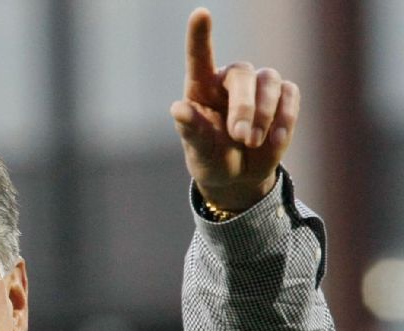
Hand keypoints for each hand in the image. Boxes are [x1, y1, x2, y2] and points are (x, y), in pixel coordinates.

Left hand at [170, 7, 298, 211]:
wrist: (239, 177)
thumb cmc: (211, 158)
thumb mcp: (198, 150)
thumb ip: (191, 129)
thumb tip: (178, 108)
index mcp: (201, 88)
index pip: (199, 57)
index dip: (199, 35)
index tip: (200, 13)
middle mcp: (230, 80)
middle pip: (243, 74)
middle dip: (245, 107)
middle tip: (242, 137)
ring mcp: (258, 86)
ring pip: (270, 80)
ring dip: (264, 114)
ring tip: (253, 143)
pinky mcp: (283, 97)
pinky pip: (290, 95)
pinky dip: (284, 119)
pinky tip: (274, 142)